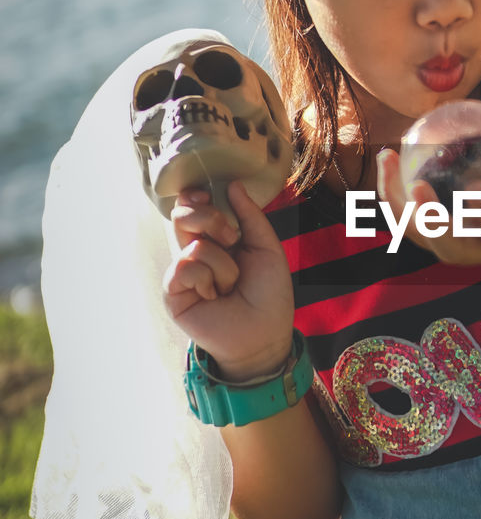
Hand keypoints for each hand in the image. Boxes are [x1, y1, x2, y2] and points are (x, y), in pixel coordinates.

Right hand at [163, 180, 294, 380]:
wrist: (265, 333)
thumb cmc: (269, 295)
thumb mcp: (267, 247)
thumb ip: (250, 215)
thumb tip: (233, 184)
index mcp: (216, 240)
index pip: (194, 207)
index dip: (197, 197)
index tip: (208, 194)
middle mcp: (195, 253)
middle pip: (183, 215)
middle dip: (212, 220)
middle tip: (232, 239)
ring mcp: (182, 273)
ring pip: (193, 244)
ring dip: (223, 264)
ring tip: (231, 285)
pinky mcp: (173, 293)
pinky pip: (184, 267)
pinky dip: (207, 279)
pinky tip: (214, 297)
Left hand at [376, 114, 480, 266]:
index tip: (476, 188)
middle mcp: (480, 251)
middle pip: (452, 246)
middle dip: (433, 222)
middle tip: (418, 186)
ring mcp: (452, 249)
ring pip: (419, 234)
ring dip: (398, 201)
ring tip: (388, 158)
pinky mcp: (429, 241)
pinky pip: (403, 220)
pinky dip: (392, 192)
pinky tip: (387, 157)